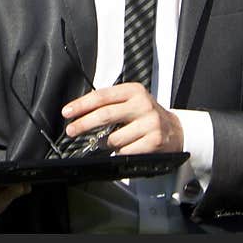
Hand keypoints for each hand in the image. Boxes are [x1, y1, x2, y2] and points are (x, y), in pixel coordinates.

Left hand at [62, 83, 183, 153]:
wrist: (176, 130)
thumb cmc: (146, 115)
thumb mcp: (131, 101)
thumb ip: (110, 103)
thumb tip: (81, 112)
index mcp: (133, 91)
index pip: (101, 96)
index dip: (82, 104)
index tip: (67, 112)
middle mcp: (142, 104)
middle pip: (105, 115)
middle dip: (84, 124)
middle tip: (71, 130)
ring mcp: (150, 123)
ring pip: (114, 138)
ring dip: (105, 143)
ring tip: (106, 142)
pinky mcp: (154, 141)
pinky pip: (126, 151)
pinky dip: (119, 152)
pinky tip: (122, 149)